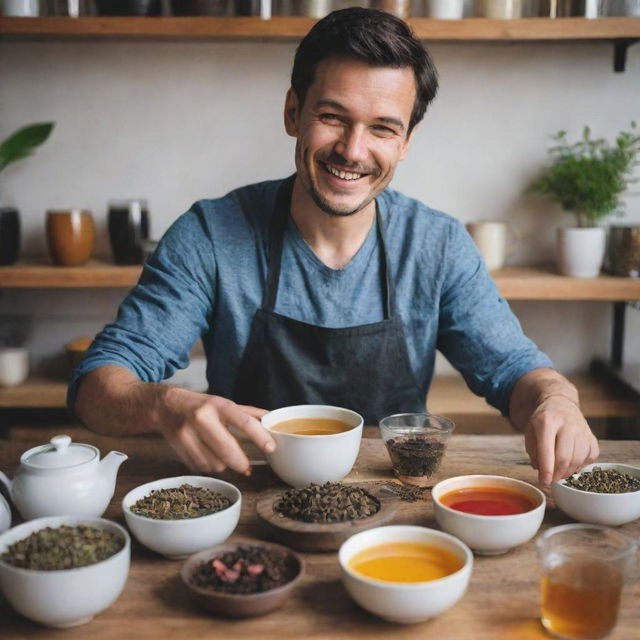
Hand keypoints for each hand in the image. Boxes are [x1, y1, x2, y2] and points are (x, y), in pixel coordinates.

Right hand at [158, 388, 274, 475]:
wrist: (166, 406)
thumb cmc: (201, 406)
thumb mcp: (224, 404)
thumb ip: (248, 413)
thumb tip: (270, 418)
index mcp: (218, 405)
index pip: (243, 422)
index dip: (259, 437)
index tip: (270, 448)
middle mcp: (202, 418)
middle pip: (227, 450)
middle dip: (241, 462)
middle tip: (247, 466)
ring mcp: (188, 434)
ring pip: (215, 463)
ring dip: (224, 465)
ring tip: (222, 456)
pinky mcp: (179, 449)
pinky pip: (201, 467)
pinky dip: (209, 466)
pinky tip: (208, 457)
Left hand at [523, 394, 598, 487]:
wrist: (560, 404)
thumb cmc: (543, 421)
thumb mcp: (530, 431)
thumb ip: (533, 452)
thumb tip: (542, 471)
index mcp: (547, 421)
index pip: (547, 450)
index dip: (546, 470)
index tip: (544, 483)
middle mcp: (567, 424)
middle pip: (564, 458)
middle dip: (557, 474)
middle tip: (551, 480)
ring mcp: (582, 430)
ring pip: (578, 460)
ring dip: (568, 472)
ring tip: (559, 472)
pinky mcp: (592, 437)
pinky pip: (589, 458)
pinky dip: (580, 465)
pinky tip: (571, 462)